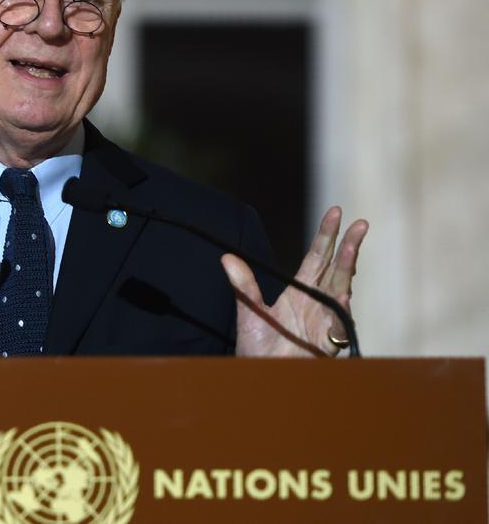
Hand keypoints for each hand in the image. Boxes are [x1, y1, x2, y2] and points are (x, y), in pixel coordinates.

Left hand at [223, 207, 368, 356]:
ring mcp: (325, 320)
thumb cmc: (257, 347)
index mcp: (300, 291)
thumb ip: (243, 285)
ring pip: (342, 290)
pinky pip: (338, 327)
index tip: (335, 211)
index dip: (326, 236)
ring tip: (351, 249)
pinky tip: (344, 298)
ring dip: (347, 269)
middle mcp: (317, 302)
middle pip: (337, 268)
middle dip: (348, 246)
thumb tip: (226, 257)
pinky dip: (340, 315)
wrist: (260, 375)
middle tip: (361, 223)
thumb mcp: (248, 311)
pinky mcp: (328, 343)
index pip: (316, 257)